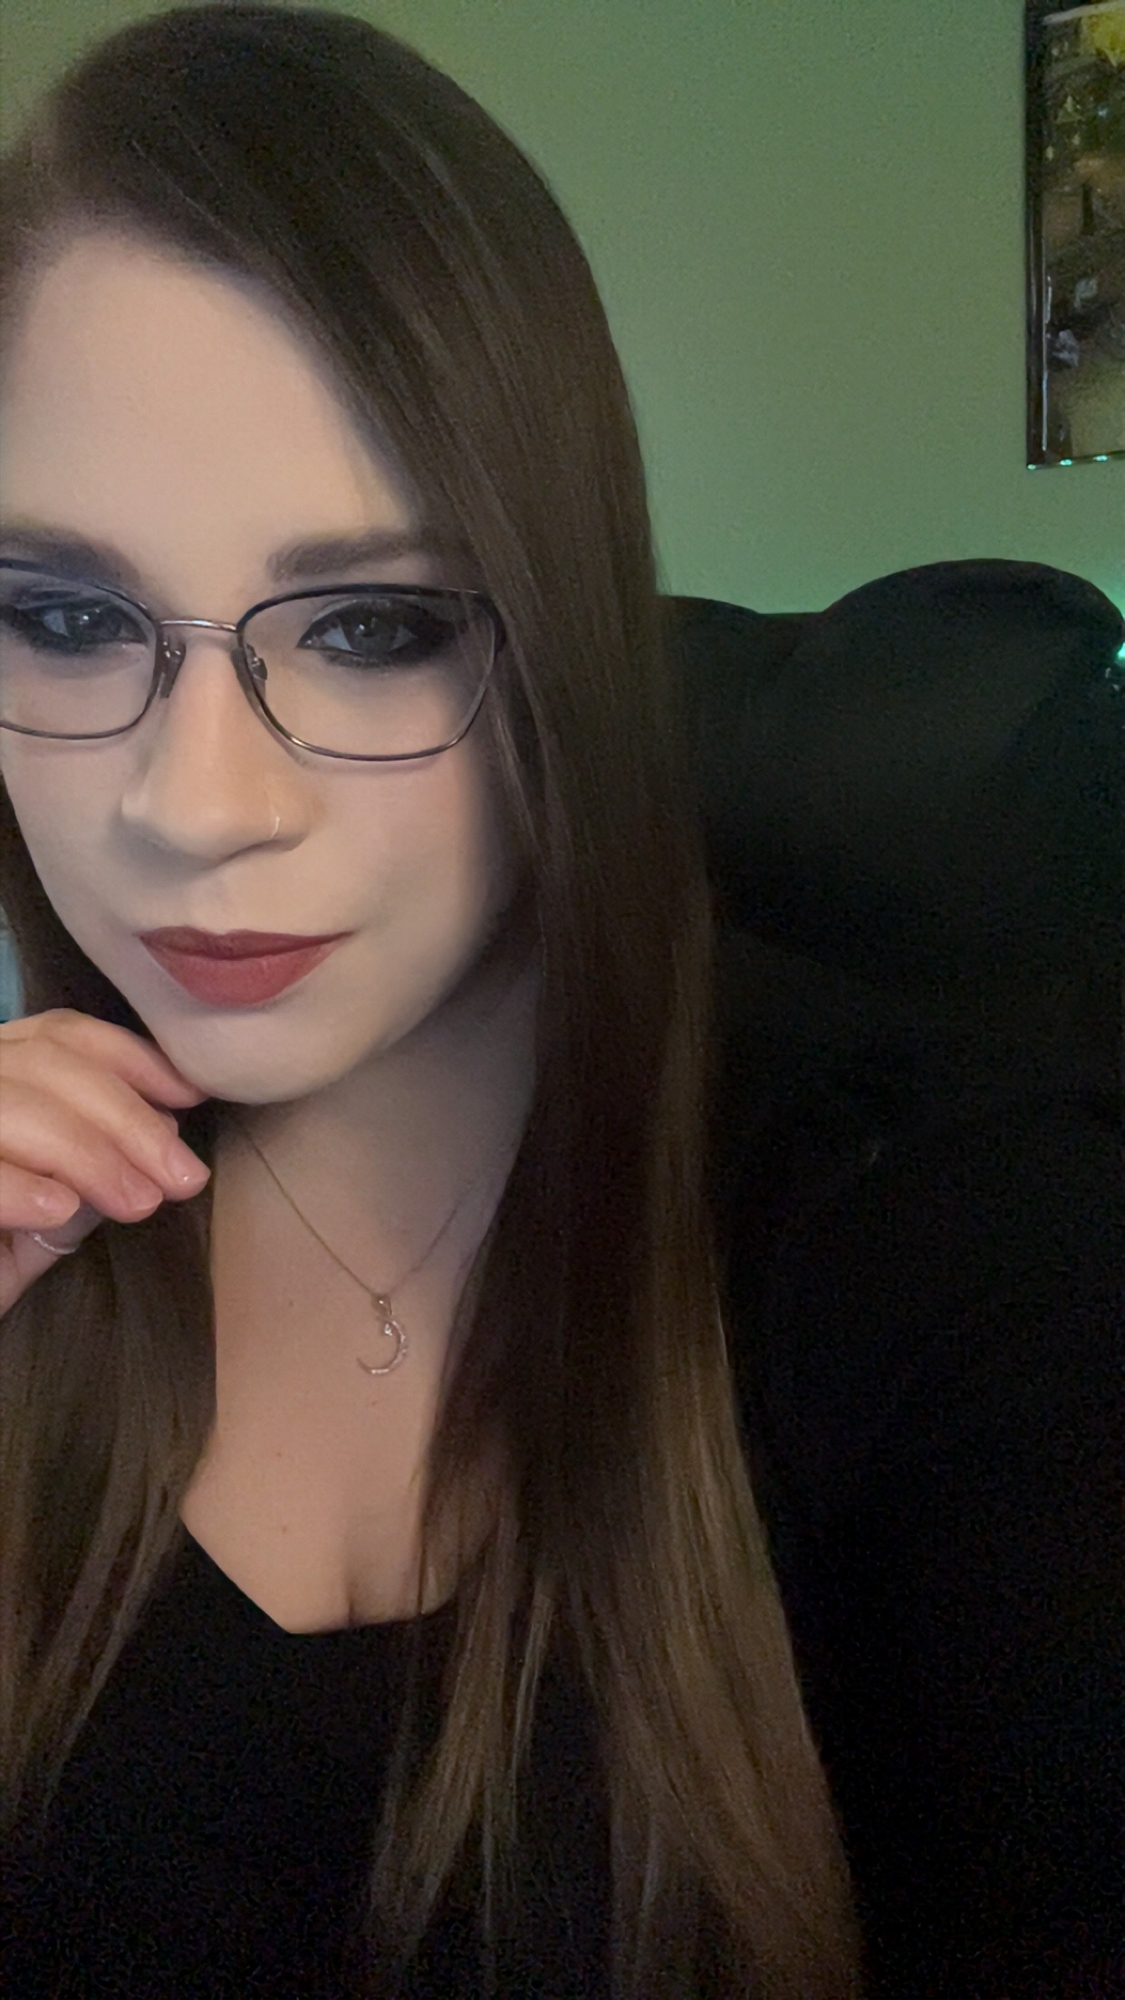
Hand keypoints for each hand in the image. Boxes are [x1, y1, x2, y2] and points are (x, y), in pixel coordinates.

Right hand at [0, 1009, 209, 1317]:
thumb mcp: (51, 1212)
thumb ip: (95, 1167)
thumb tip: (164, 1131)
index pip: (59, 1035)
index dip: (132, 1057)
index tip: (191, 1096)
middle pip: (48, 1066)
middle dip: (128, 1120)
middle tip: (181, 1179)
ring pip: (16, 1108)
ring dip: (88, 1154)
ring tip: (137, 1203)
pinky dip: (17, 1185)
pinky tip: (58, 1209)